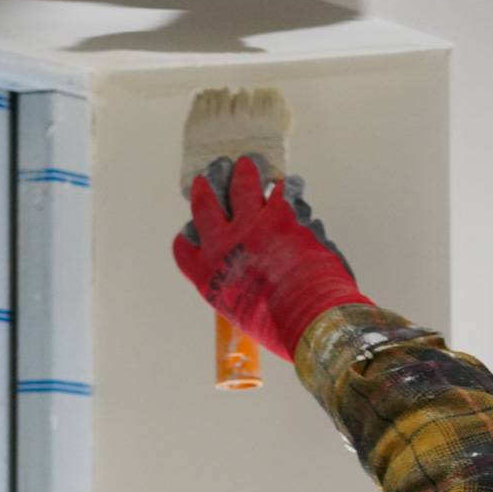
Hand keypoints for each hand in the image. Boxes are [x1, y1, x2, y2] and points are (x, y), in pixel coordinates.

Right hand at [172, 155, 370, 360]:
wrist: (307, 314)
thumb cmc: (277, 326)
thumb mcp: (244, 313)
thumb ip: (240, 290)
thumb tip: (252, 284)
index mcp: (208, 274)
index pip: (184, 250)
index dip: (186, 239)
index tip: (188, 233)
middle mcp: (223, 244)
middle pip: (205, 208)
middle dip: (204, 192)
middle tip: (203, 182)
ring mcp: (251, 224)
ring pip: (242, 189)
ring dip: (243, 175)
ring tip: (245, 165)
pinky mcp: (282, 213)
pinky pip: (281, 193)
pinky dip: (285, 189)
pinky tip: (288, 184)